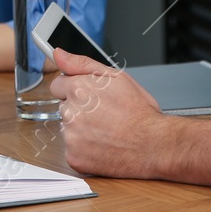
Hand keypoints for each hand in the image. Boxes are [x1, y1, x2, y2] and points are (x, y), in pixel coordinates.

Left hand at [48, 48, 177, 179]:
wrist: (152, 144)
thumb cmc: (139, 112)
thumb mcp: (116, 77)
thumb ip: (82, 64)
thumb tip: (59, 54)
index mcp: (78, 89)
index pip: (58, 85)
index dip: (74, 89)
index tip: (88, 97)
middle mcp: (70, 112)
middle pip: (64, 107)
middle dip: (79, 109)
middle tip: (103, 114)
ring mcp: (70, 137)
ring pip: (67, 128)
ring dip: (81, 129)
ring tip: (105, 130)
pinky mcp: (73, 157)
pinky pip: (72, 149)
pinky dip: (84, 149)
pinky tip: (102, 145)